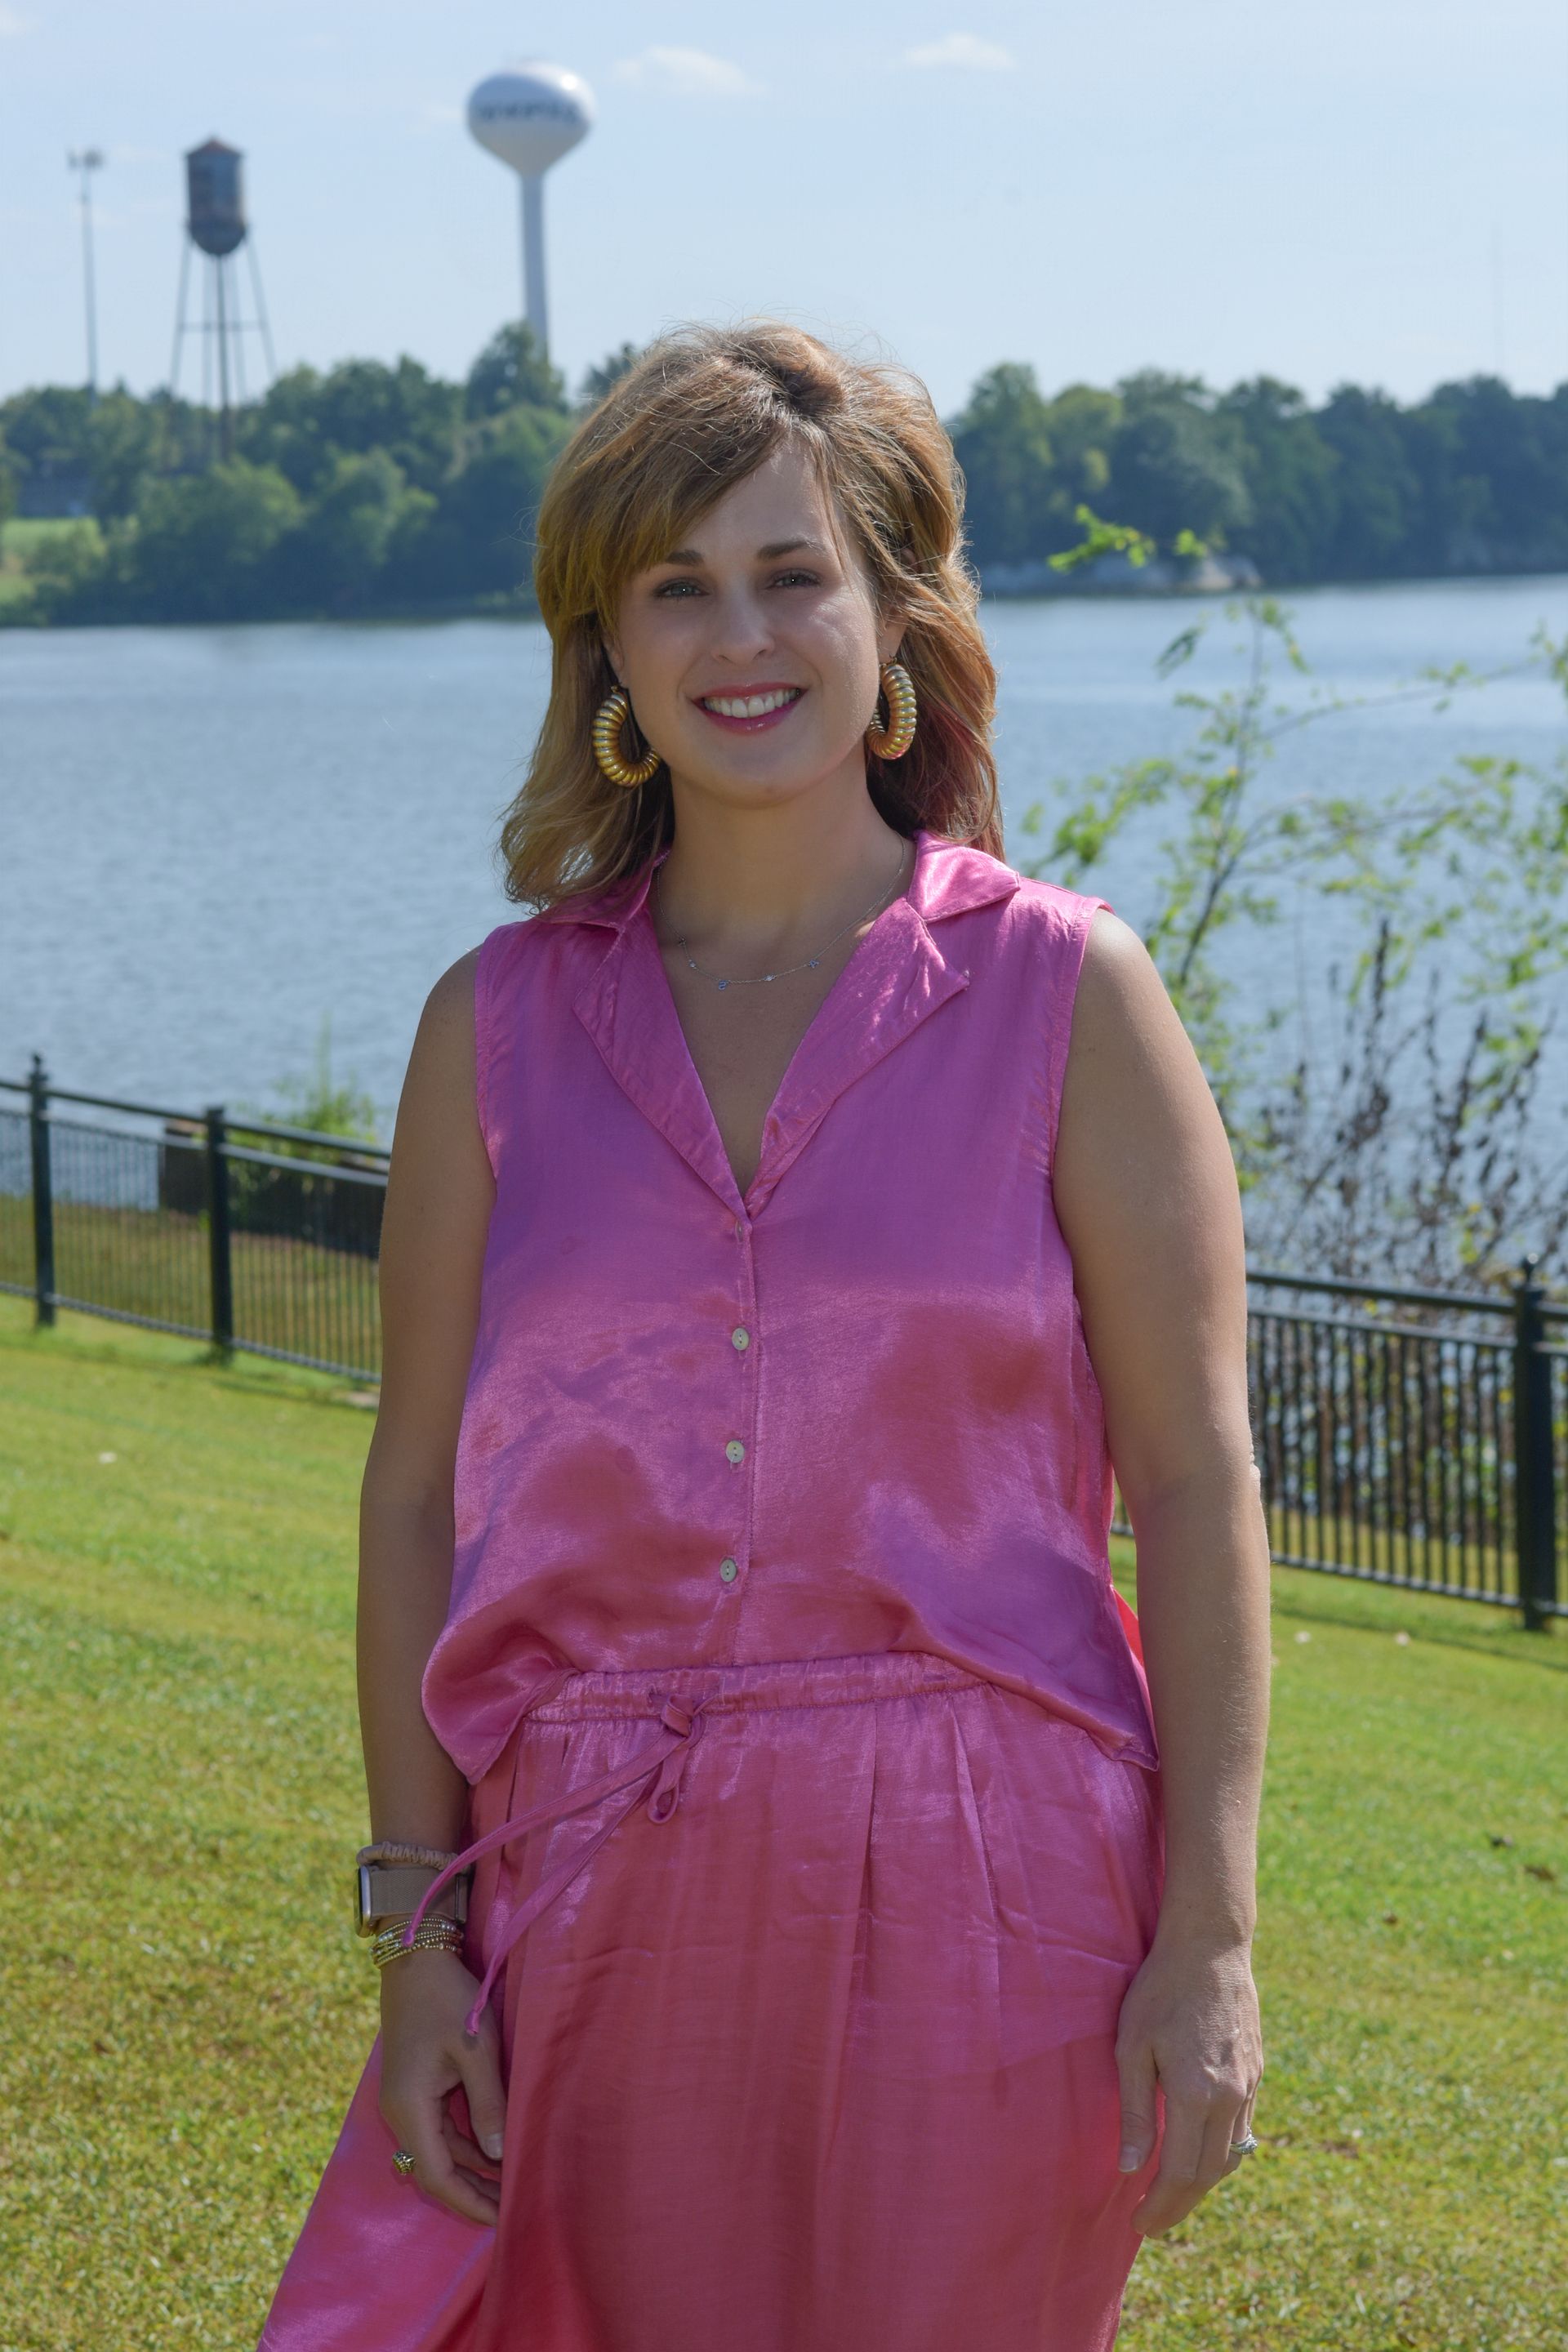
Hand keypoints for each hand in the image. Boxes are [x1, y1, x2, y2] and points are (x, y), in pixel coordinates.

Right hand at [377, 1949, 507, 2225]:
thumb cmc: (448, 1999)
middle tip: (512, 2210)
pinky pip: (440, 2131)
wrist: (416, 1960)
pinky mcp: (415, 2089)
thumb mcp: (476, 2049)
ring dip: (471, 2171)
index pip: (437, 2177)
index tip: (502, 2219)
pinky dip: (465, 2146)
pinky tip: (493, 2153)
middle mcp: (401, 2113)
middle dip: (471, 2194)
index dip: (469, 2202)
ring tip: (511, 2186)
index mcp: (410, 2109)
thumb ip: (487, 2103)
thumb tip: (499, 2156)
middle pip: (435, 2171)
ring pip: (438, 2152)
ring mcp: (406, 2102)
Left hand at [1113, 1933, 1261, 2236]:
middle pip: (1208, 2175)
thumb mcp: (1132, 2047)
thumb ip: (1133, 2111)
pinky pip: (1243, 2131)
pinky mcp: (1256, 2073)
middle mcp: (1229, 2098)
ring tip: (1172, 2197)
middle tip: (1152, 2223)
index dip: (1159, 2206)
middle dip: (1180, 2206)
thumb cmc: (1161, 1991)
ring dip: (1202, 2184)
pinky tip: (1200, 2155)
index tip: (1138, 2224)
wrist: (1211, 1947)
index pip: (1179, 2173)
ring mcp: (1248, 2086)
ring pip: (1231, 2157)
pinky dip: (1221, 2155)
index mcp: (1195, 2095)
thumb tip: (1129, 2168)